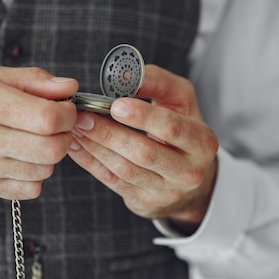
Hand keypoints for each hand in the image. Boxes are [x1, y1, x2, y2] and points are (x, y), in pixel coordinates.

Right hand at [0, 67, 77, 199]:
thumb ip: (31, 80)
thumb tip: (69, 87)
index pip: (48, 118)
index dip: (68, 115)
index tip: (66, 110)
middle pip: (51, 147)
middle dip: (64, 135)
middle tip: (57, 127)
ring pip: (44, 169)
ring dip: (49, 156)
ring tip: (33, 141)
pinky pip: (30, 189)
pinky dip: (34, 176)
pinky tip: (20, 160)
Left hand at [68, 65, 217, 232]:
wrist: (188, 179)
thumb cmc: (182, 129)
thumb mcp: (181, 101)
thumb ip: (157, 82)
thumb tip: (124, 75)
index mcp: (202, 142)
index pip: (171, 127)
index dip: (142, 116)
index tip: (114, 104)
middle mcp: (189, 172)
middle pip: (144, 152)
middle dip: (110, 133)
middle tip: (84, 117)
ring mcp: (166, 192)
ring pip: (124, 170)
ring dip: (95, 147)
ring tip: (77, 128)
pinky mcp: (144, 203)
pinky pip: (113, 182)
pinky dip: (91, 162)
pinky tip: (77, 146)